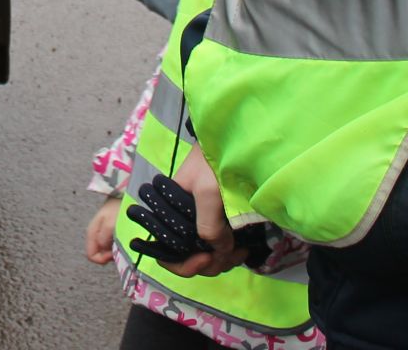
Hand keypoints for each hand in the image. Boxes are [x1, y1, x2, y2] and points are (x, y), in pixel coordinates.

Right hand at [84, 197, 119, 264]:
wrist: (124, 193)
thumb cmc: (117, 207)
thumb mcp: (110, 223)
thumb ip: (104, 238)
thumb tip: (104, 249)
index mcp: (92, 233)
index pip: (92, 256)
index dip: (103, 258)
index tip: (114, 253)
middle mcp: (96, 235)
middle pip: (99, 254)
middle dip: (110, 255)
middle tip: (121, 246)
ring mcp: (103, 234)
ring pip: (106, 250)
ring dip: (115, 249)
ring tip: (124, 240)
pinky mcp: (110, 232)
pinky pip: (112, 244)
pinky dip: (118, 244)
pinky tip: (125, 237)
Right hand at [131, 148, 241, 278]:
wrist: (232, 143)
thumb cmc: (212, 162)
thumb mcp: (207, 191)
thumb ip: (209, 225)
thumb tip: (219, 251)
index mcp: (169, 217)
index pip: (165, 254)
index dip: (183, 264)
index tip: (205, 257)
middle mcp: (182, 224)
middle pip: (189, 259)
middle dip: (211, 263)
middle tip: (232, 255)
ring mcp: (200, 224)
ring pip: (206, 257)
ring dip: (223, 260)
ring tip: (241, 251)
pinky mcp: (218, 223)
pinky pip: (219, 249)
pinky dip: (229, 253)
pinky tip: (242, 247)